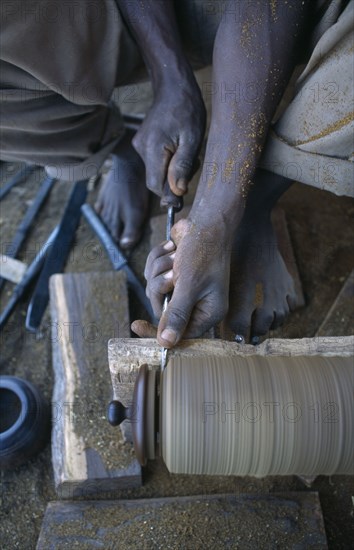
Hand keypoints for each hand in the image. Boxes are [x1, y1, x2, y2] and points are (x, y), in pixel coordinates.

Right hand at [132, 76, 205, 197]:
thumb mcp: (192, 139)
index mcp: (153, 148)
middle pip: (156, 180)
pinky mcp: (142, 142)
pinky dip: (168, 161)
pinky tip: (179, 147)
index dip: (170, 193)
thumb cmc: (187, 110)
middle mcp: (141, 148)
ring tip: (187, 150)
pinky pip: (155, 161)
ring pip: (157, 171)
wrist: (174, 87)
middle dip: (174, 180)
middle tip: (193, 164)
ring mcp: (140, 145)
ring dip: (173, 169)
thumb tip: (178, 192)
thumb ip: (183, 166)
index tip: (185, 192)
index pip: (156, 185)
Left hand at [143, 218, 229, 346]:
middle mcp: (197, 303)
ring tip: (175, 257)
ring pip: (155, 290)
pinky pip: (153, 274)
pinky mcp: (174, 273)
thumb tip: (166, 343)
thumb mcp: (189, 285)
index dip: (157, 331)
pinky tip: (171, 248)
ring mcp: (184, 288)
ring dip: (159, 270)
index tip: (136, 326)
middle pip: (162, 310)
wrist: (206, 221)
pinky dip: (157, 259)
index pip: (179, 334)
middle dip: (160, 288)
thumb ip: (176, 314)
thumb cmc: (204, 252)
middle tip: (171, 276)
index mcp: (208, 312)